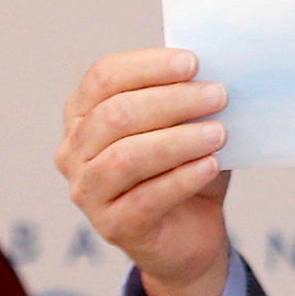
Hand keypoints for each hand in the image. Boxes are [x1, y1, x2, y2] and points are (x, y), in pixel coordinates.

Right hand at [57, 48, 232, 295]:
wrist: (192, 232)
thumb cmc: (187, 168)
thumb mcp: (188, 128)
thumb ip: (191, 103)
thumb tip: (214, 75)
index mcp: (84, 115)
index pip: (104, 78)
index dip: (147, 66)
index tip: (193, 62)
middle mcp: (74, 151)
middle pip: (115, 115)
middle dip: (171, 101)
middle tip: (219, 95)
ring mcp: (87, 191)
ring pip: (126, 157)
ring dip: (178, 141)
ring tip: (220, 133)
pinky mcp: (112, 226)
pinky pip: (146, 198)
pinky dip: (183, 178)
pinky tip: (211, 165)